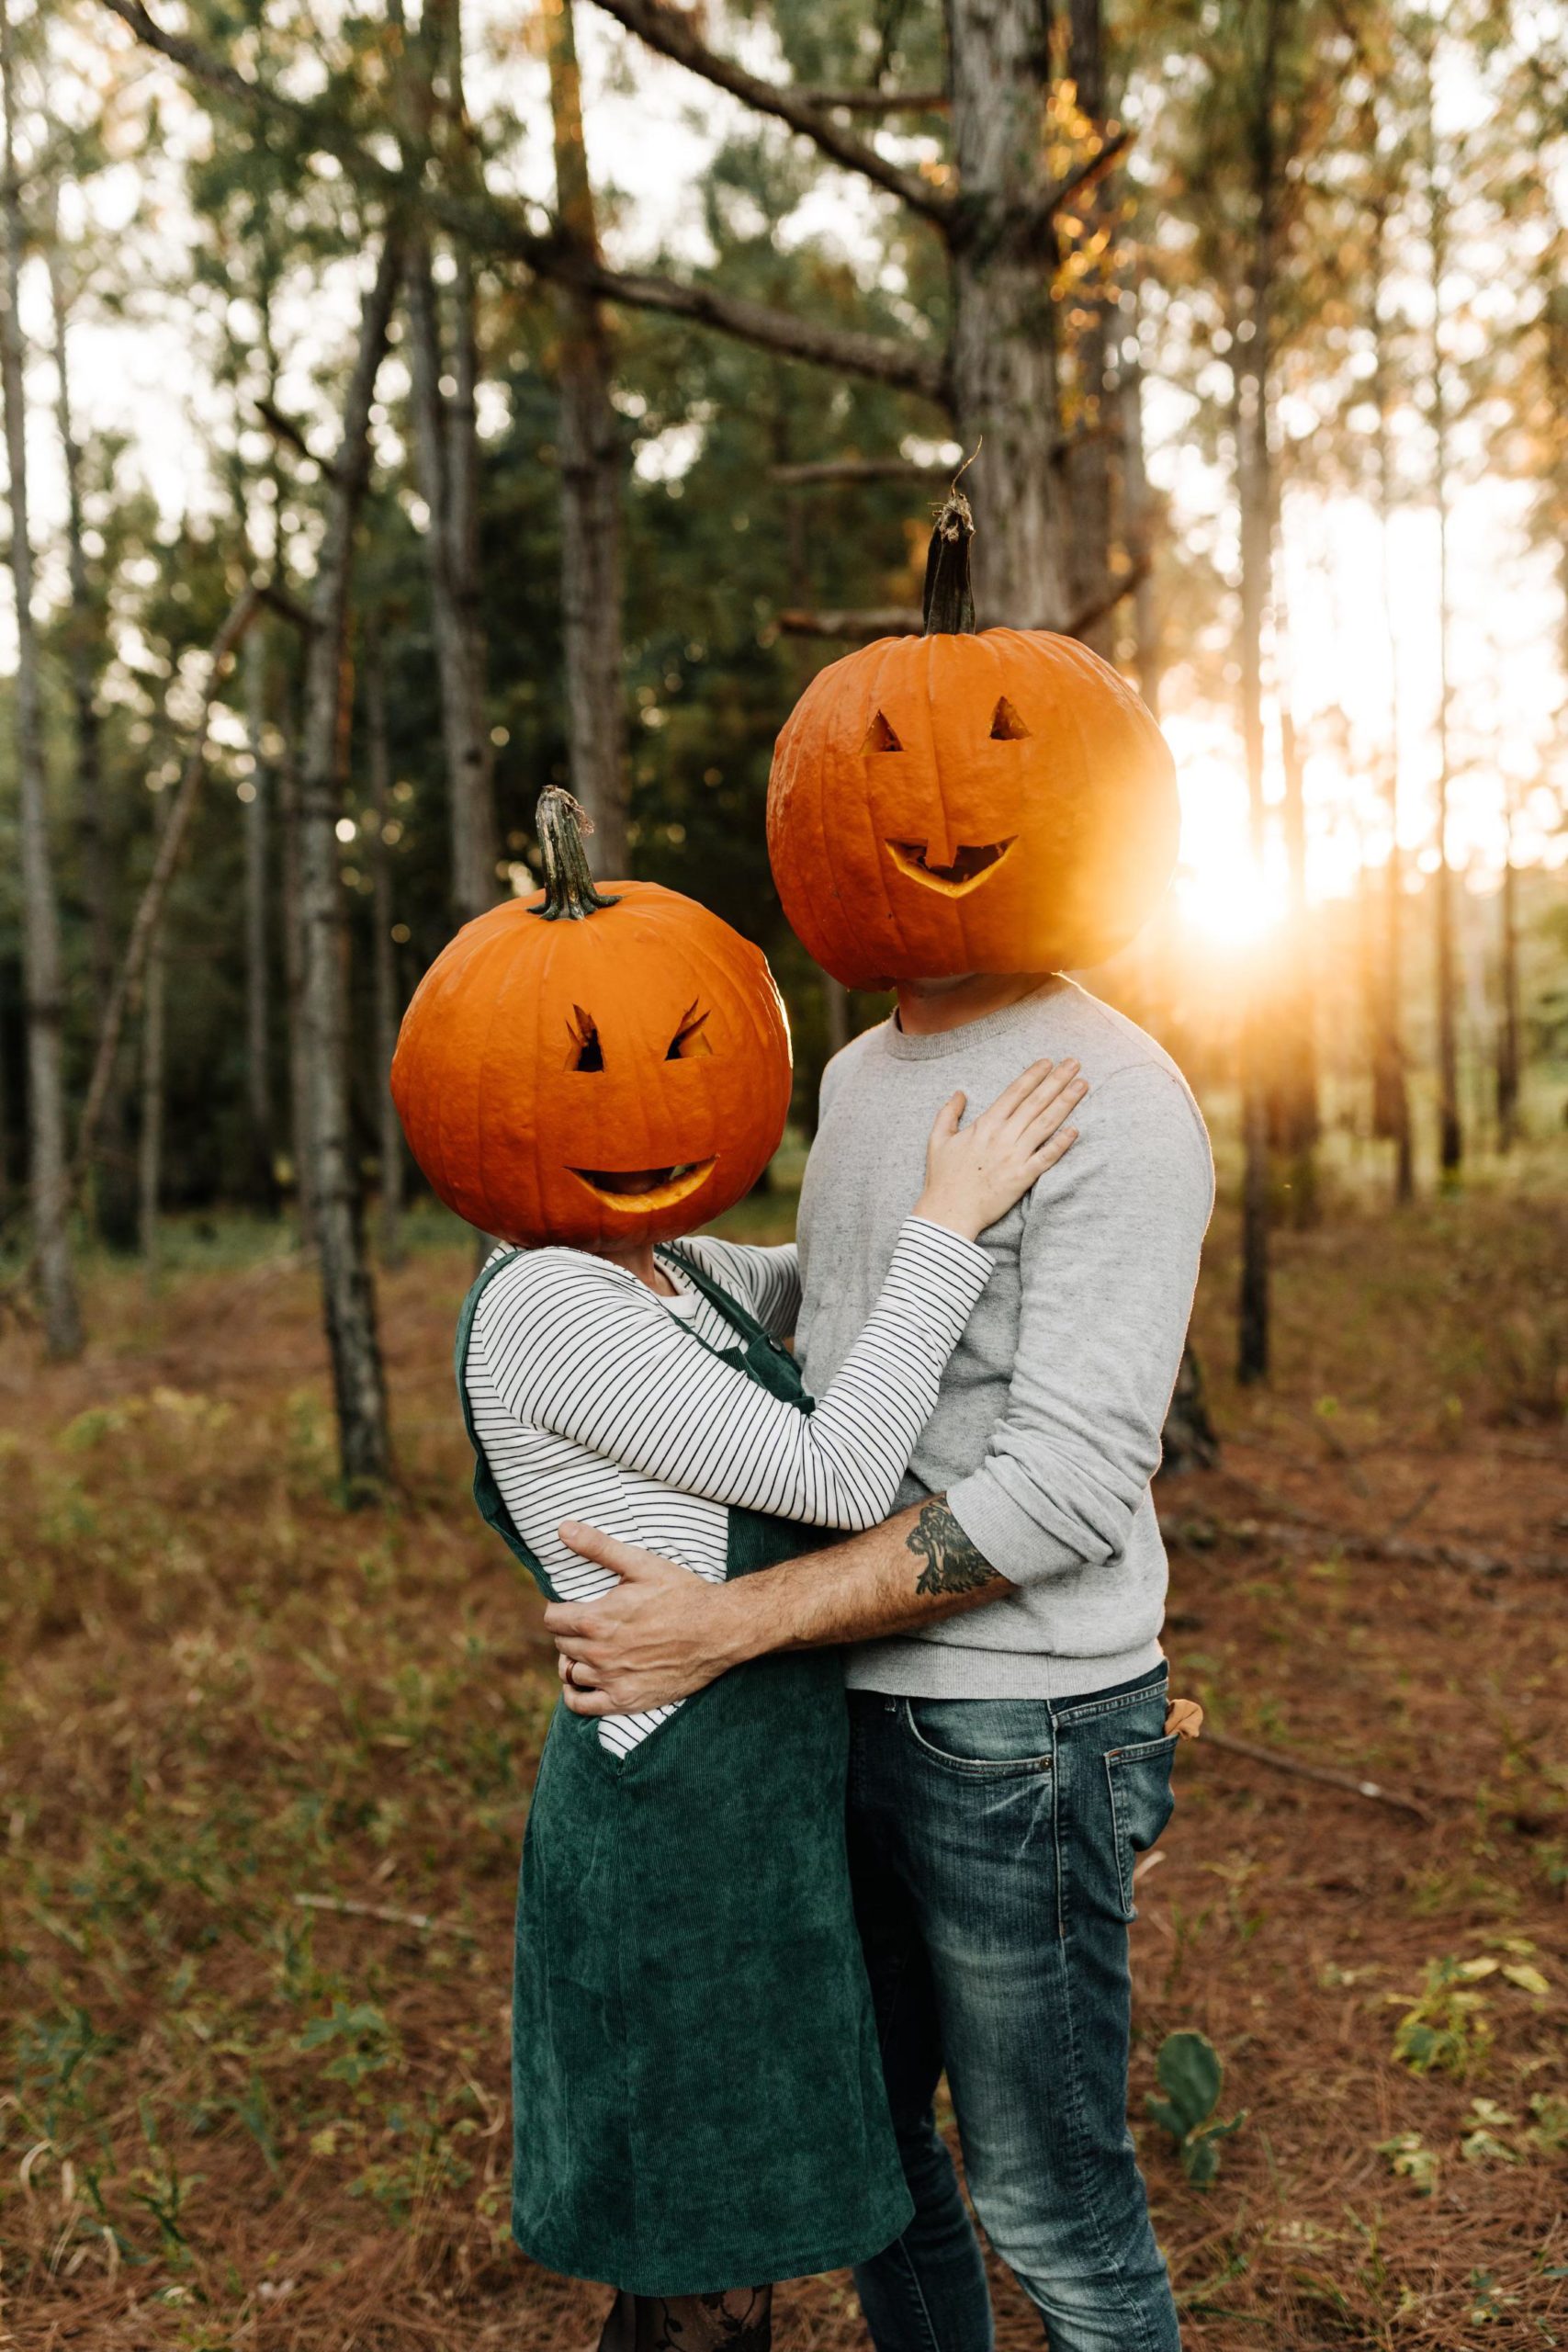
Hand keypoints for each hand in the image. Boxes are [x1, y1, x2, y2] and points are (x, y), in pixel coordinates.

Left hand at [543, 1523, 748, 1714]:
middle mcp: (598, 1654)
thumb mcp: (641, 1564)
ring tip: (587, 1649)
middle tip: (587, 1624)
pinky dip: (575, 1695)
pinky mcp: (626, 1700)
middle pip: (561, 1644)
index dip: (560, 1609)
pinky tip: (583, 1683)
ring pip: (569, 1672)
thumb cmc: (681, 1594)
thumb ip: (598, 1547)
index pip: (552, 1619)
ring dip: (573, 1659)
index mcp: (595, 1620)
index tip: (572, 1606)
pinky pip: (582, 1705)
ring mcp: (611, 1680)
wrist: (719, 1630)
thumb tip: (563, 1528)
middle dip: (569, 1632)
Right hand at [914, 1058, 1085, 1241]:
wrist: (948, 1213)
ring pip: (1046, 1124)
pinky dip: (1061, 1144)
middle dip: (1057, 1080)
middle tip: (1074, 1063)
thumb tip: (960, 1093)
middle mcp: (1003, 1136)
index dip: (1033, 1075)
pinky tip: (1076, 1130)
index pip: (1014, 1093)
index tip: (1048, 1062)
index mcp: (985, 1125)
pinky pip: (1047, 1158)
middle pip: (1036, 1102)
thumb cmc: (942, 1178)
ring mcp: (1014, 1156)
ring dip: (1066, 1102)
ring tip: (1082, 1085)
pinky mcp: (1023, 1178)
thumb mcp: (937, 1140)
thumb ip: (948, 1113)